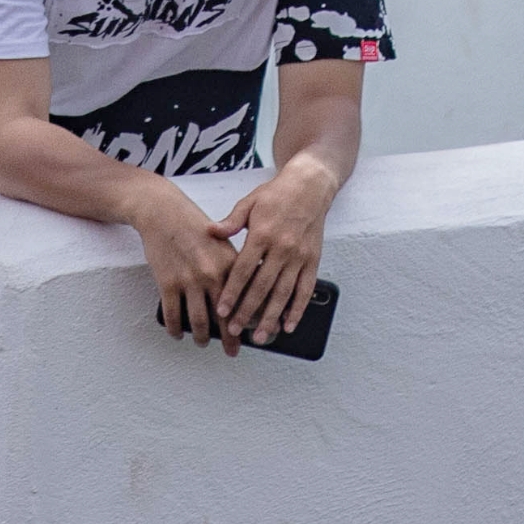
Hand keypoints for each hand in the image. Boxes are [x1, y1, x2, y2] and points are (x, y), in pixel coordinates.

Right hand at [128, 182, 242, 343]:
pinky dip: (176, 329)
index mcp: (230, 264)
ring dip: (201, 338)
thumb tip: (247, 295)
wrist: (162, 212)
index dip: (253, 322)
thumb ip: (236, 267)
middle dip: (230, 340)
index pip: (246, 301)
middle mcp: (211, 274)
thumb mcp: (223, 242)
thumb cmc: (194, 226)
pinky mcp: (167, 282)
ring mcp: (188, 280)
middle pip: (224, 318)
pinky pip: (173, 315)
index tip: (258, 335)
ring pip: (199, 322)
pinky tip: (178, 333)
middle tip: (232, 351)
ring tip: (202, 342)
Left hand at [209, 161, 332, 351]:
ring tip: (260, 336)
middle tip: (235, 330)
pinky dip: (298, 310)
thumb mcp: (249, 203)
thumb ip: (231, 221)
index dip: (232, 292)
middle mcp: (281, 248)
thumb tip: (210, 231)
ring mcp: (299, 257)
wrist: (309, 186)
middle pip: (262, 287)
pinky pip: (305, 290)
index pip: (243, 270)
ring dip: (271, 317)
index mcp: (262, 234)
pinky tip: (288, 325)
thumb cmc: (276, 195)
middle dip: (247, 311)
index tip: (221, 309)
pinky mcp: (313, 262)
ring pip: (284, 294)